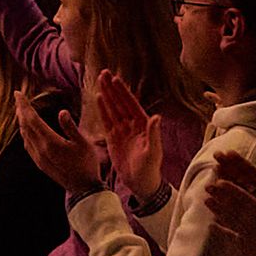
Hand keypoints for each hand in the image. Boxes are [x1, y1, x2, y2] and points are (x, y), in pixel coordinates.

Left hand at [14, 86, 103, 195]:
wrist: (84, 189)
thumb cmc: (87, 165)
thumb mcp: (83, 143)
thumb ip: (71, 127)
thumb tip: (61, 111)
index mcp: (50, 142)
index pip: (32, 119)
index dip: (24, 105)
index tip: (18, 93)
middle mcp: (40, 150)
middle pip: (25, 126)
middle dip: (21, 110)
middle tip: (19, 98)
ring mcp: (39, 158)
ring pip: (25, 135)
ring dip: (22, 121)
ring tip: (22, 111)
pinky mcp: (40, 164)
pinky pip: (27, 145)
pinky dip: (25, 133)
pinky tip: (28, 130)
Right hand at [88, 67, 173, 201]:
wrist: (140, 183)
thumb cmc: (150, 168)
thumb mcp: (153, 151)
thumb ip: (154, 133)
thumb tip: (156, 116)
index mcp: (143, 125)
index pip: (131, 104)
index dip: (123, 92)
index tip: (116, 79)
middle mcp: (132, 124)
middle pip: (120, 102)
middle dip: (112, 88)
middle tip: (104, 73)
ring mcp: (122, 130)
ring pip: (113, 108)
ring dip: (107, 94)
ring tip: (99, 80)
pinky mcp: (113, 138)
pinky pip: (106, 120)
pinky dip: (102, 109)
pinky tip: (98, 98)